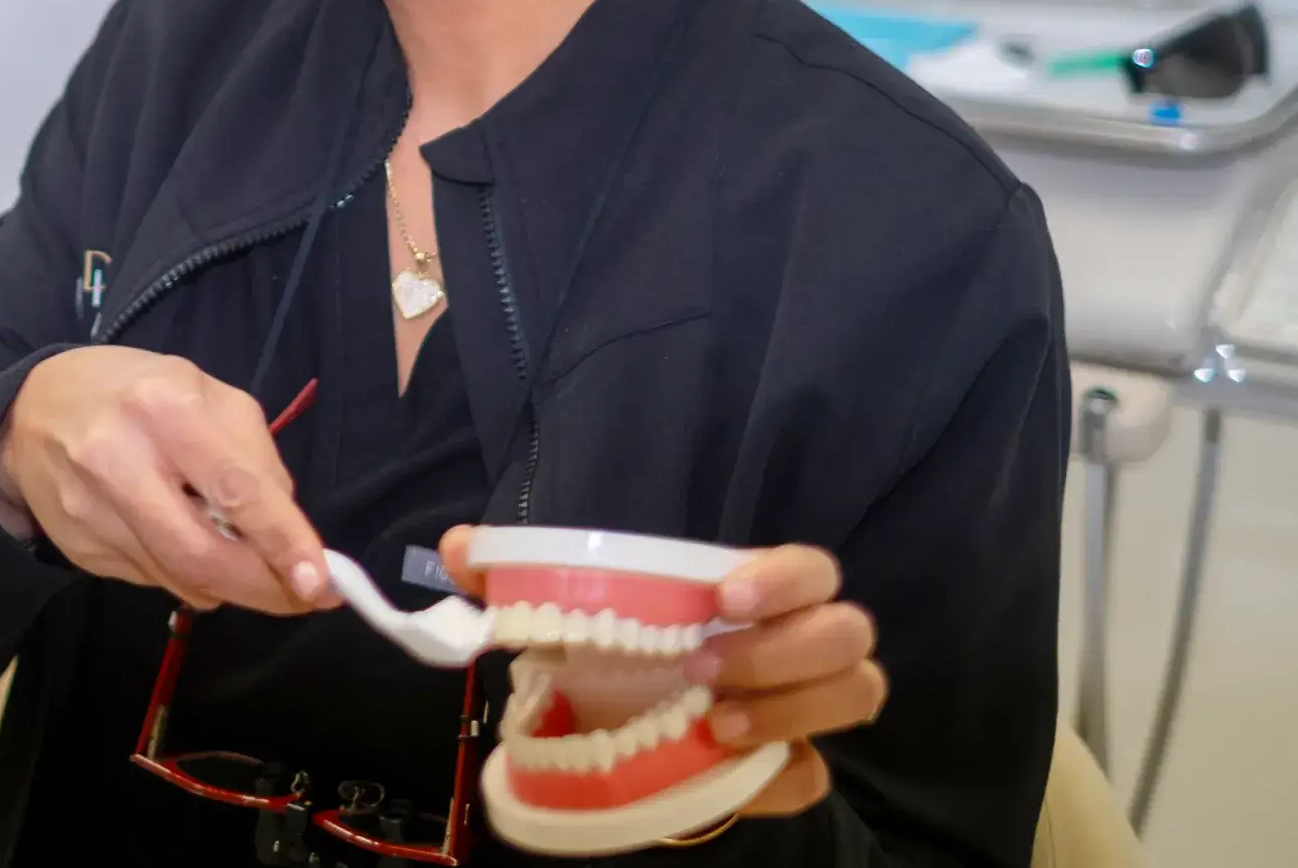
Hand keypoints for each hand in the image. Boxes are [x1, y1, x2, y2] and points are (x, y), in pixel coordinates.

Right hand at [0, 347, 336, 615]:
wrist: (29, 412)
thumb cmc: (134, 391)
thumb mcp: (202, 391)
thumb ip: (251, 453)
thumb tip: (288, 526)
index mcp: (165, 409)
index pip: (235, 489)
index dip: (282, 542)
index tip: (319, 582)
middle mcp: (122, 463)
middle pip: (202, 556)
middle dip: (263, 587)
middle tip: (302, 597)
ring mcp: (92, 513)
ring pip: (178, 579)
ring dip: (228, 585)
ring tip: (251, 566)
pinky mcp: (77, 550)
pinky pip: (151, 580)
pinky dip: (186, 576)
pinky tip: (190, 546)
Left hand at [438, 531, 884, 817]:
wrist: (623, 724)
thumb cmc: (614, 647)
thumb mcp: (563, 609)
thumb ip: (511, 574)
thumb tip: (461, 546)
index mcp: (751, 589)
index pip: (811, 567)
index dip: (783, 576)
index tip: (723, 597)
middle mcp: (794, 639)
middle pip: (847, 631)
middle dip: (785, 650)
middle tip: (704, 667)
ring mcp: (802, 704)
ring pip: (856, 692)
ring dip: (790, 707)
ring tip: (713, 723)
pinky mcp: (794, 766)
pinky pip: (818, 772)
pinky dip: (780, 768)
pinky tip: (723, 764)